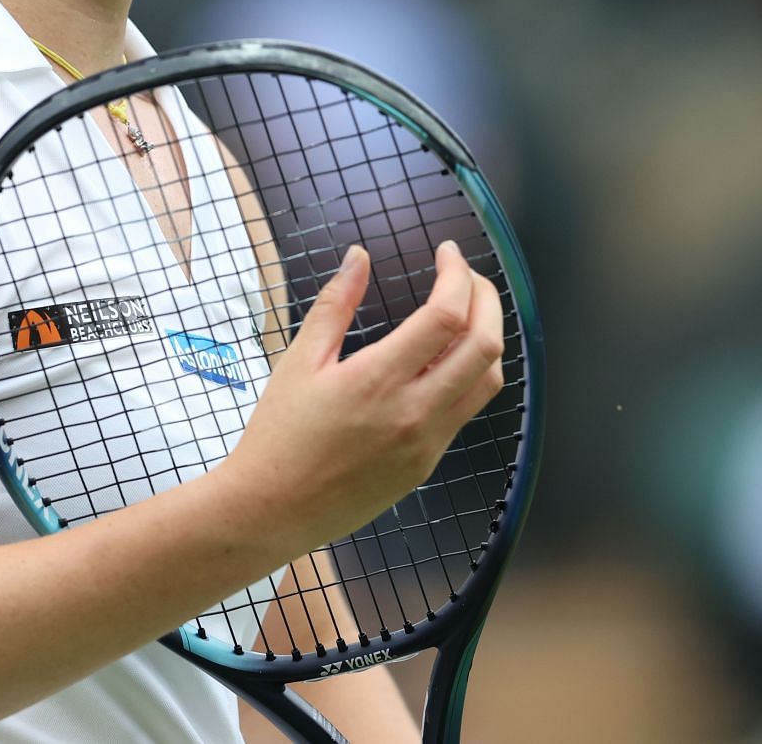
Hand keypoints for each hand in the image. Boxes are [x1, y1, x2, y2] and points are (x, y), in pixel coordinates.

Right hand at [222, 240, 504, 554]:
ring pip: (488, 382)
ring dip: (488, 338)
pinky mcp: (427, 464)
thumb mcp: (299, 360)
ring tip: (468, 314)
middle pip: (484, 345)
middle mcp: (414, 412)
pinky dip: (470, 376)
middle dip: (486, 299)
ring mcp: (427, 442)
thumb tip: (358, 257)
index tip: (447, 253)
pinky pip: (466, 412)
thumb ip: (335, 304)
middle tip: (467, 277)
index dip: (457, 276)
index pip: (446, 316)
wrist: (273, 508)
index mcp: (379, 379)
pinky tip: (446, 361)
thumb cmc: (280, 435)